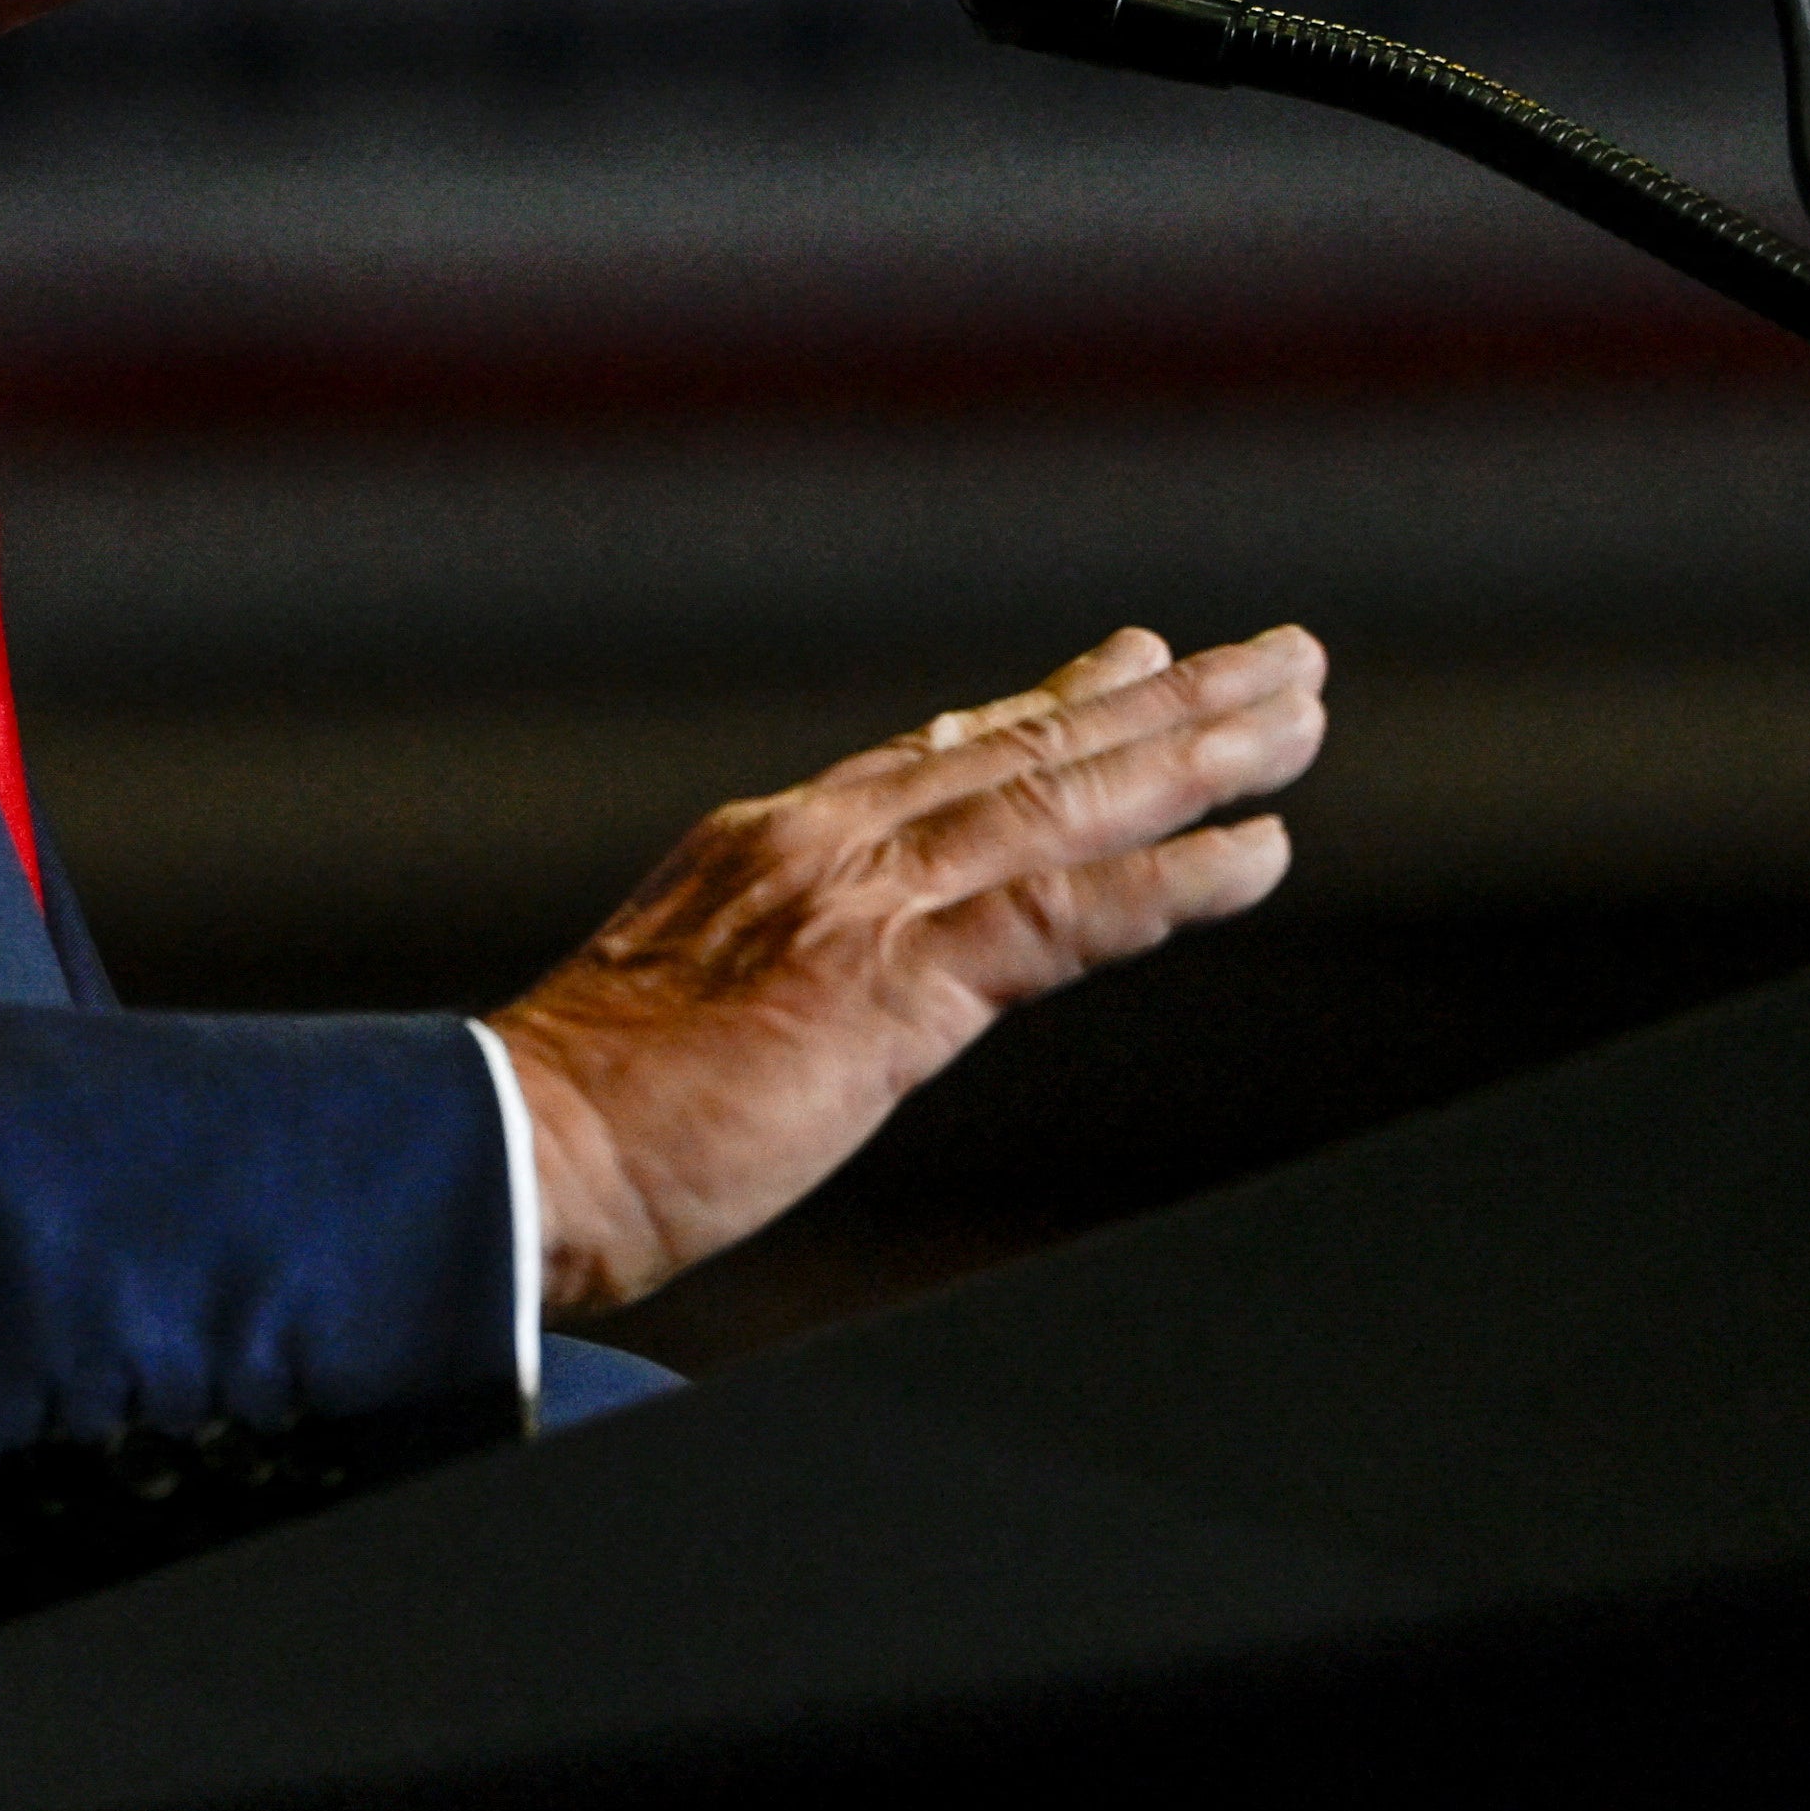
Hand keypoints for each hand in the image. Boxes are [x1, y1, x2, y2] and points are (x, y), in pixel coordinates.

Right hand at [482, 625, 1327, 1316]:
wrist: (509, 1154)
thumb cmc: (583, 1117)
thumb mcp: (694, 994)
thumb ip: (778, 950)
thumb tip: (831, 961)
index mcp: (773, 842)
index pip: (946, 752)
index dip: (1058, 701)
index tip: (1139, 657)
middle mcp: (828, 842)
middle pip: (1032, 748)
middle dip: (1170, 702)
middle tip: (1280, 659)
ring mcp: (862, 906)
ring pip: (1066, 800)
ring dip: (1200, 754)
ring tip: (1300, 714)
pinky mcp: (888, 991)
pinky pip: (1062, 919)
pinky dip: (1170, 881)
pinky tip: (1260, 854)